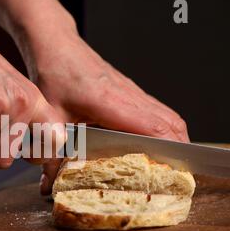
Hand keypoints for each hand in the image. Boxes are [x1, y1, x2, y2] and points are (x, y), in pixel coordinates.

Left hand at [25, 33, 189, 193]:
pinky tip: (157, 141)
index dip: (169, 150)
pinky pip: (156, 109)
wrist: (57, 46)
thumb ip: (51, 152)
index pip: (153, 127)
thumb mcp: (50, 117)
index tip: (176, 170)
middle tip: (179, 174)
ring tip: (175, 162)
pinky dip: (165, 126)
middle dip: (180, 149)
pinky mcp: (129, 90)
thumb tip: (49, 185)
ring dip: (175, 137)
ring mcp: (132, 91)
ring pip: (167, 115)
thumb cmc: (55, 74)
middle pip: (170, 122)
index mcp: (110, 102)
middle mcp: (128, 95)